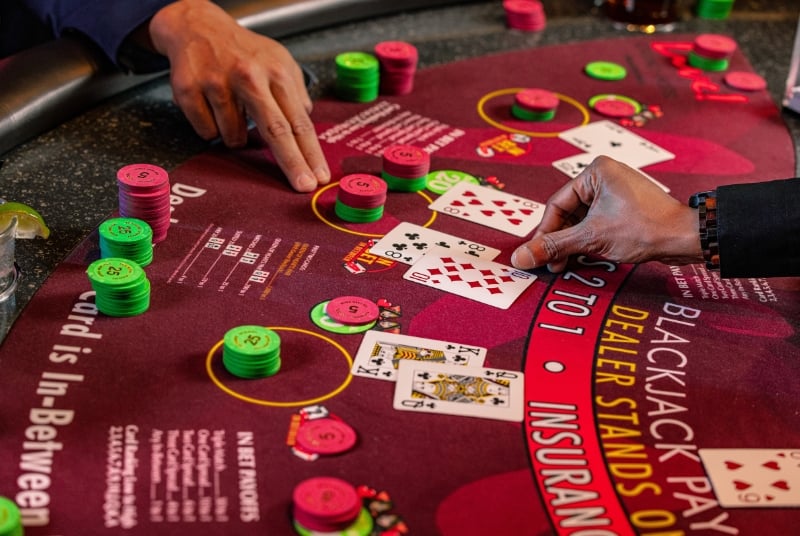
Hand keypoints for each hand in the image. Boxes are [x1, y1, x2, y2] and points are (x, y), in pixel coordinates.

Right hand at [148, 0, 329, 191]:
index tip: (319, 177)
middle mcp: (248, 76)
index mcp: (275, 72)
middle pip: (275, 130)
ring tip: (233, 110)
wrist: (199, 27)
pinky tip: (212, 107)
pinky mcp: (189, 89)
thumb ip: (296, 94)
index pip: (299, 121)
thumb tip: (306, 126)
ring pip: (234, 137)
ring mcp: (217, 83)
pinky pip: (207, 132)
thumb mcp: (279, 62)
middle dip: (292, 163)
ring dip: (236, 135)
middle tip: (303, 186)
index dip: (311, 153)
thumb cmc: (244, 51)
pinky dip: (211, 128)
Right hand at [511, 155, 702, 271]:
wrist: (685, 238)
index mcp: (596, 172)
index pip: (556, 205)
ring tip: (565, 265)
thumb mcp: (591, 238)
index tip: (535, 254)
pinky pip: (596, 225)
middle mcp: (605, 177)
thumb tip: (520, 256)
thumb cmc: (645, 228)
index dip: (544, 233)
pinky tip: (582, 259)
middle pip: (568, 214)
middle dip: (559, 241)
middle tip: (550, 264)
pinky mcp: (625, 209)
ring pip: (581, 222)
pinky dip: (588, 242)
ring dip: (572, 245)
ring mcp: (616, 194)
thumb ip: (553, 247)